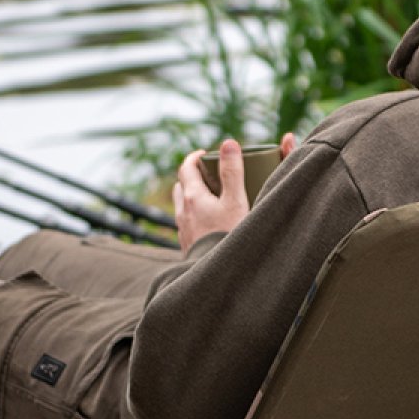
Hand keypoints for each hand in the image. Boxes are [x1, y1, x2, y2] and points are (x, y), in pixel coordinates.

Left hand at [173, 134, 297, 254]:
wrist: (217, 276)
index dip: (195, 157)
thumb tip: (228, 143)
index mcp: (192, 197)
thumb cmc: (228, 238)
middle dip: (193, 176)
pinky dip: (196, 217)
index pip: (186, 168)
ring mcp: (184, 231)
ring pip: (183, 207)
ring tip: (211, 199)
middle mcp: (183, 213)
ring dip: (193, 198)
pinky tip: (210, 224)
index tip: (207, 154)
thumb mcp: (235, 201)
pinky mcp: (188, 247)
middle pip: (182, 186)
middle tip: (211, 175)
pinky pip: (188, 225)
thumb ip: (232, 172)